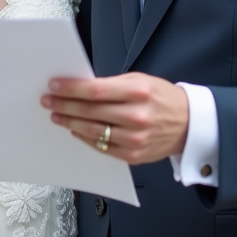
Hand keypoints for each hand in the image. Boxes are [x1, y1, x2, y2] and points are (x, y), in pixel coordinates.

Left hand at [41, 72, 188, 164]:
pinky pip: (101, 147)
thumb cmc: (162, 98)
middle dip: (64, 105)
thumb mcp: (140, 80)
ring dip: (69, 122)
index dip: (71, 89)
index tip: (54, 86)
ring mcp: (135, 138)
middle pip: (90, 111)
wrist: (188, 124)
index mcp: (138, 92)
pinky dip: (85, 138)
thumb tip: (80, 87)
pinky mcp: (133, 155)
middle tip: (48, 101)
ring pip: (92, 131)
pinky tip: (75, 130)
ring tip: (57, 116)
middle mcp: (136, 116)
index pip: (95, 90)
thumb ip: (112, 84)